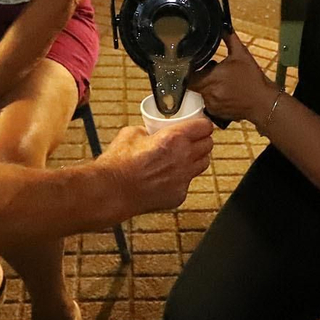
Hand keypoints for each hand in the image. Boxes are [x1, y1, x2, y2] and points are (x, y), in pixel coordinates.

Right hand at [97, 119, 214, 212]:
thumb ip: (148, 130)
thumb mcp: (132, 133)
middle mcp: (183, 159)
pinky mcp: (179, 195)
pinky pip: (188, 182)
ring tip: (184, 156)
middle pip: (208, 145)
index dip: (202, 124)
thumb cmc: (118, 165)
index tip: (199, 124)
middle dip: (202, 140)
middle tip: (193, 139)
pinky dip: (181, 178)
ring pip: (203, 164)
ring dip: (196, 158)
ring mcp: (183, 179)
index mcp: (174, 139)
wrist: (111, 191)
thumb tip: (151, 132)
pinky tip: (168, 176)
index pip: (205, 127)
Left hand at [188, 30, 274, 122]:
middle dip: (199, 77)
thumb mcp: (241, 54)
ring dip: (206, 87)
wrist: (263, 102)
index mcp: (211, 78)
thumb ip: (229, 38)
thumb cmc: (252, 78)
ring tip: (219, 81)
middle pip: (193, 84)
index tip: (195, 64)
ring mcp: (211, 104)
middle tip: (210, 71)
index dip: (189, 69)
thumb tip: (223, 25)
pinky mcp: (216, 113)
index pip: (188, 75)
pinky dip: (213, 97)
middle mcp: (208, 93)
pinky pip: (208, 103)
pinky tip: (224, 91)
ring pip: (200, 93)